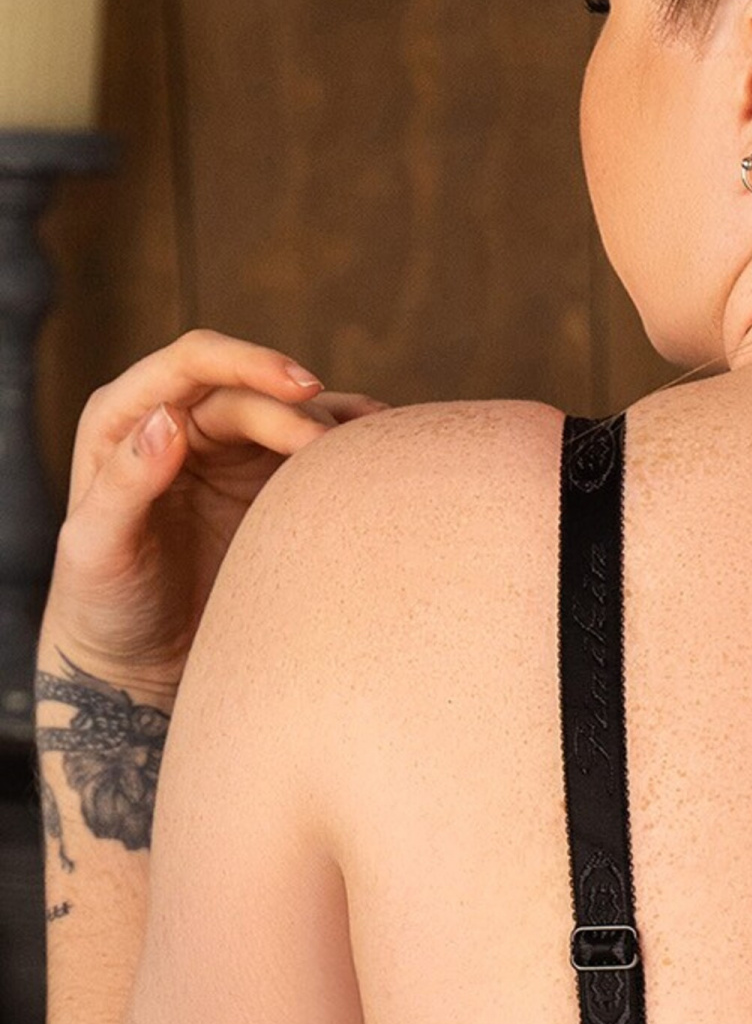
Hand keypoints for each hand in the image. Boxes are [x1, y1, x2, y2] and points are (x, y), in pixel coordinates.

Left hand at [39, 327, 388, 697]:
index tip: (301, 387)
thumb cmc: (104, 606)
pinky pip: (314, 447)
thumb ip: (124, 482)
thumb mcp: (97, 549)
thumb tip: (169, 418)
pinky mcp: (268, 483)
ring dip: (332, 426)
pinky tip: (383, 448)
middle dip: (298, 414)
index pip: (192, 364)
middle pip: (252, 393)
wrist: (139, 660)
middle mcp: (180, 422)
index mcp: (124, 420)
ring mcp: (228, 452)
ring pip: (290, 414)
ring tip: (372, 452)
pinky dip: (350, 442)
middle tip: (335, 455)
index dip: (248, 363)